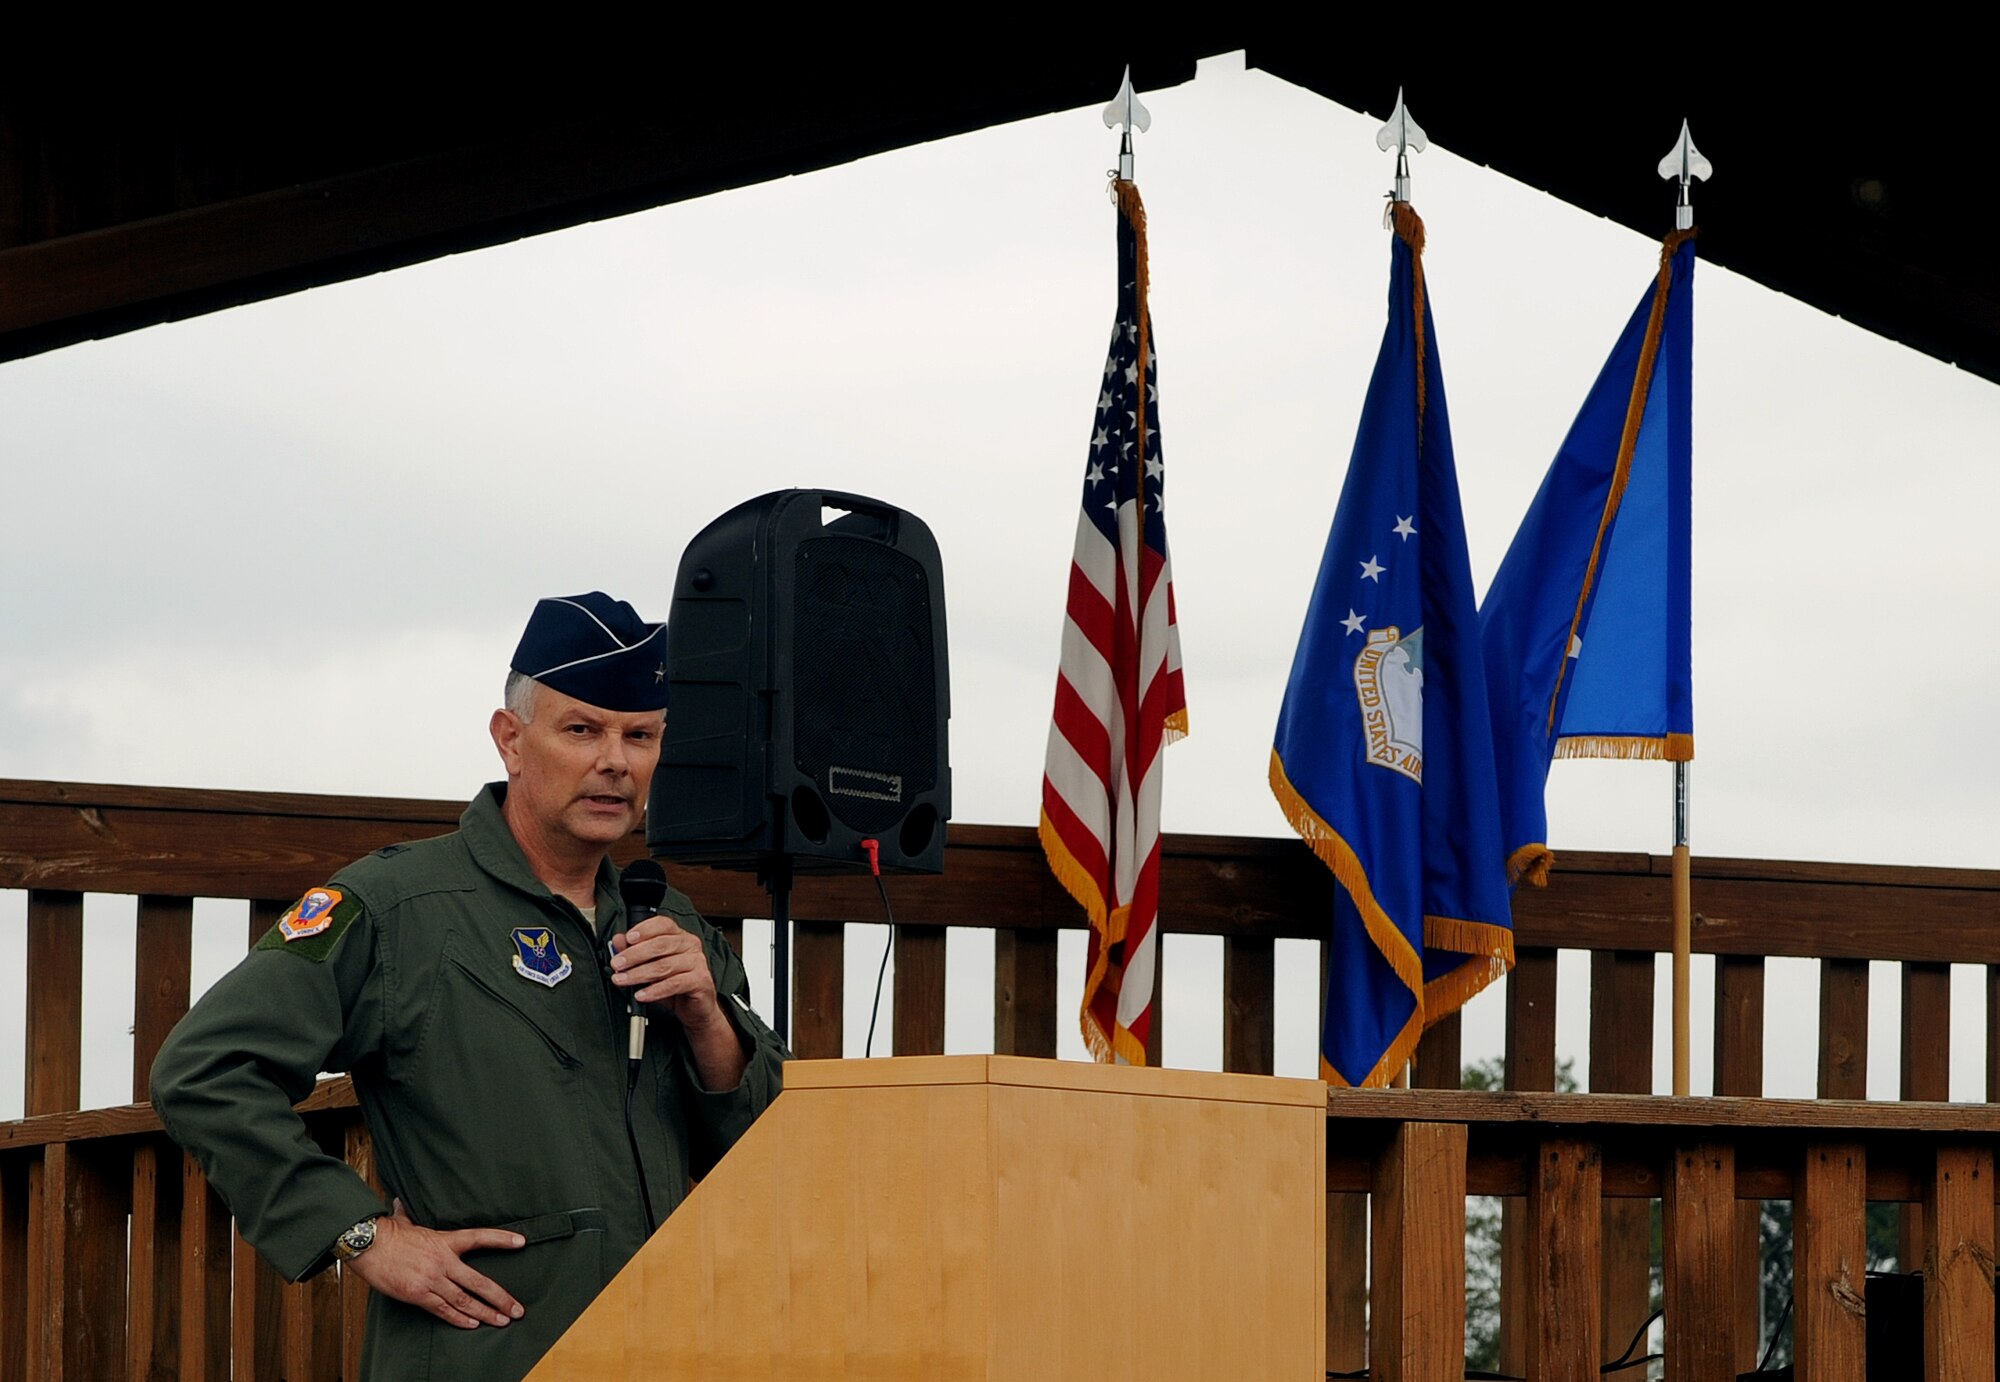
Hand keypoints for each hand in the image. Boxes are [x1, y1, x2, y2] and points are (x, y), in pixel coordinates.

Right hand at [345, 1199, 525, 1328]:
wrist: (368, 1245)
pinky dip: (459, 1318)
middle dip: (500, 1298)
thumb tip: (400, 1203)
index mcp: (445, 1240)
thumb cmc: (386, 1233)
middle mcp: (443, 1261)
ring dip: (485, 1313)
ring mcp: (432, 1279)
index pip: (480, 1237)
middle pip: (479, 1282)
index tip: (522, 1242)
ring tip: (501, 1321)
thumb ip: (408, 1214)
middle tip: (517, 1310)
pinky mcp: (418, 1294)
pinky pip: (443, 1309)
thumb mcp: (404, 1220)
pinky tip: (472, 1324)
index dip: (502, 1239)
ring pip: (464, 1300)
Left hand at [609, 915, 725, 1030]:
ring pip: (664, 965)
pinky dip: (654, 990)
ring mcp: (697, 962)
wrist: (695, 1008)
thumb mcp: (650, 967)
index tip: (627, 939)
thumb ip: (634, 952)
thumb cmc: (674, 985)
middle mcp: (690, 945)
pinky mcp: (701, 980)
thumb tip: (618, 940)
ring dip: (639, 974)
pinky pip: (674, 984)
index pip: (663, 924)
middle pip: (660, 944)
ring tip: (622, 980)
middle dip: (634, 955)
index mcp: (679, 936)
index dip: (644, 929)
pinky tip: (641, 995)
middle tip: (617, 964)